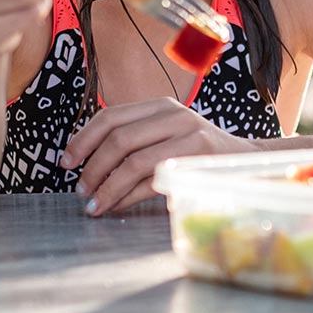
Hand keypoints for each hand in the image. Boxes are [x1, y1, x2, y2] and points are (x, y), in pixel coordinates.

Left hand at [62, 97, 249, 214]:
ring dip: (107, 187)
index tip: (66, 161)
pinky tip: (116, 206)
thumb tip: (86, 162)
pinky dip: (128, 196)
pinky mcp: (197, 160)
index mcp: (161, 106)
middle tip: (81, 188)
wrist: (247, 161)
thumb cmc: (198, 153)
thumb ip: (136, 139)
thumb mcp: (167, 134)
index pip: (111, 116)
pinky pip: (152, 181)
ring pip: (134, 161)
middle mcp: (175, 115)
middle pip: (119, 138)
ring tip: (94, 204)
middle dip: (93, 167)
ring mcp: (189, 136)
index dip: (83, 139)